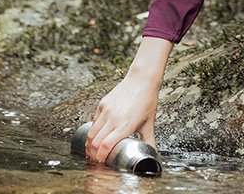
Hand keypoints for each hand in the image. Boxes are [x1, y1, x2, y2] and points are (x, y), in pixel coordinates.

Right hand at [85, 37, 171, 163]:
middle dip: (93, 154)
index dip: (101, 157)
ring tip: (92, 151)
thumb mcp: (149, 123)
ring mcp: (107, 111)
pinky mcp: (103, 104)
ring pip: (92, 132)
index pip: (106, 146)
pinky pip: (94, 121)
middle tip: (96, 160)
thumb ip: (149, 140)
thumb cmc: (147, 101)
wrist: (142, 80)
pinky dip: (92, 131)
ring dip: (90, 144)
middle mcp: (114, 119)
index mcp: (126, 126)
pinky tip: (95, 137)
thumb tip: (153, 153)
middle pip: (96, 142)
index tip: (102, 163)